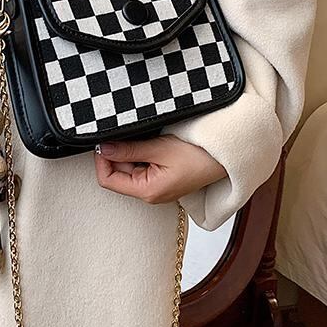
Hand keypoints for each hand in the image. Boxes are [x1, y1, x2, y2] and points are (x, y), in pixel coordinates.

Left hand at [94, 134, 225, 204]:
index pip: (108, 180)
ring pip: (129, 168)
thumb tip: (104, 148)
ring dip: (130, 151)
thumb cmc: (199, 156)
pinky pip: (143, 166)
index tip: (103, 140)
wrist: (225, 157)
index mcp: (147, 191)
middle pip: (117, 174)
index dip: (101, 160)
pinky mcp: (163, 179)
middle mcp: (150, 194)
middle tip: (123, 132)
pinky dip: (141, 153)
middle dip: (116, 153)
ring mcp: (156, 187)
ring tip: (143, 137)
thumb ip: (128, 150)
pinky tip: (150, 142)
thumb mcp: (159, 149)